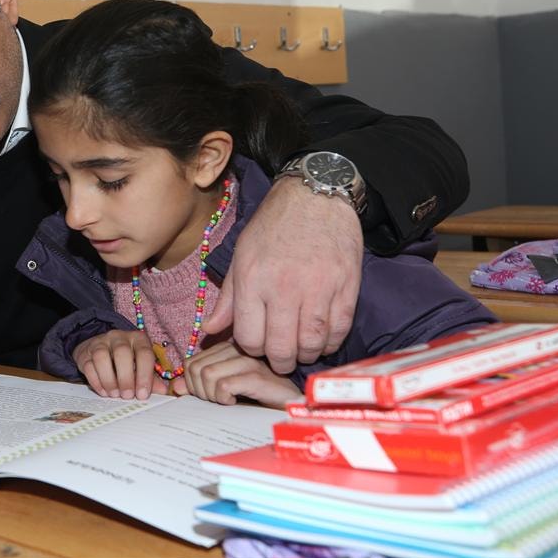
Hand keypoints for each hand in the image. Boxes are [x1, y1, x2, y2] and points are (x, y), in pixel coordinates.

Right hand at [73, 330, 165, 399]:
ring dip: (109, 379)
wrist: (98, 349)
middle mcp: (119, 337)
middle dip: (125, 377)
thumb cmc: (126, 361)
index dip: (144, 375)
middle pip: (122, 353)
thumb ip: (151, 379)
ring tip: (114, 394)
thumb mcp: (141, 366)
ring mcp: (100, 342)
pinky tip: (103, 391)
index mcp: (138, 339)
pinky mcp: (85, 352)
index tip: (142, 394)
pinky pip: (88, 365)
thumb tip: (163, 392)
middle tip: (127, 396)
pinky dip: (96, 381)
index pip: (144, 353)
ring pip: (101, 356)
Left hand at [183, 340, 302, 407]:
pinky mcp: (258, 376)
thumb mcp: (226, 391)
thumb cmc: (259, 398)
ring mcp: (249, 360)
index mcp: (228, 348)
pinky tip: (236, 402)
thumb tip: (175, 387)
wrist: (293, 406)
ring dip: (212, 396)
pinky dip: (224, 399)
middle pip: (195, 369)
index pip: (190, 363)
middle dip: (200, 392)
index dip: (192, 384)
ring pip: (206, 375)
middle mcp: (238, 348)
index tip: (209, 396)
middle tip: (218, 401)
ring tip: (228, 401)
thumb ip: (200, 385)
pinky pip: (224, 385)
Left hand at [202, 177, 362, 373]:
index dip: (251, 349)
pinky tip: (322, 338)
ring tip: (301, 350)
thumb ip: (228, 298)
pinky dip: (331, 342)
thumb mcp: (242, 255)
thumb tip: (210, 330)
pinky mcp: (346, 287)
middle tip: (280, 359)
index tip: (257, 345)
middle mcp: (284, 287)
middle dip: (278, 361)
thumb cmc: (274, 225)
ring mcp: (318, 288)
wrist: (316, 196)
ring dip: (306, 354)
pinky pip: (339, 330)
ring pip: (312, 344)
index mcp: (253, 279)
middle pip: (281, 348)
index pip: (248, 338)